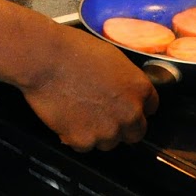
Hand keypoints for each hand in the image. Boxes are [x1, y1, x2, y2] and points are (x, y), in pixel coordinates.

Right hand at [22, 23, 157, 151]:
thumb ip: (125, 80)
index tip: (123, 104)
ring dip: (98, 132)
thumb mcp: (111, 57)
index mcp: (139, 88)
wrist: (44, 59)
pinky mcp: (84, 140)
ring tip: (79, 111)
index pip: (151, 107)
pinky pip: (84, 146)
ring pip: (109, 142)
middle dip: (121, 124)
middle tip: (101, 113)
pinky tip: (67, 117)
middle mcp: (129, 112)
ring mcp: (108, 130)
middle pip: (135, 132)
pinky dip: (76, 136)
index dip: (135, 105)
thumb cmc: (73, 50)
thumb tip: (124, 91)